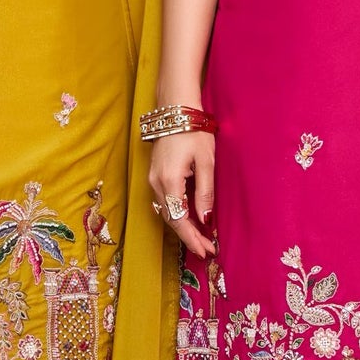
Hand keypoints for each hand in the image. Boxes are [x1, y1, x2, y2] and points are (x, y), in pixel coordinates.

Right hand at [147, 129, 216, 257]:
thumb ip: (205, 193)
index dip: (192, 238)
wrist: (176, 108)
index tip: (207, 251)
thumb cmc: (194, 131)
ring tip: (201, 238)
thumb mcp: (206, 162)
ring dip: (183, 226)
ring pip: (166, 211)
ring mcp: (153, 178)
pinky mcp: (155, 174)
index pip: (179, 219)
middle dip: (189, 236)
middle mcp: (156, 183)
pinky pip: (165, 201)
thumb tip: (205, 220)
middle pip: (171, 219)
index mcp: (169, 181)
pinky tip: (189, 218)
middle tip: (207, 249)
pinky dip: (177, 213)